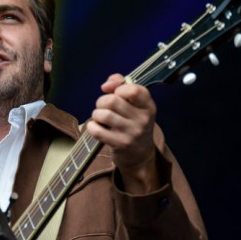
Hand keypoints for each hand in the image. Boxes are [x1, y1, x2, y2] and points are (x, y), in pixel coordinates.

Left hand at [86, 74, 159, 193]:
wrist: (140, 154)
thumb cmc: (132, 123)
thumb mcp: (134, 104)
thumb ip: (121, 85)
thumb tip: (107, 85)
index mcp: (148, 106)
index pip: (134, 90)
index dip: (118, 88)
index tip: (114, 93)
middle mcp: (143, 119)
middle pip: (113, 100)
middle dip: (102, 102)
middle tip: (103, 108)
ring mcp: (133, 133)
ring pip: (104, 114)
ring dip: (96, 114)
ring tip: (100, 118)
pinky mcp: (121, 144)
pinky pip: (98, 130)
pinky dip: (92, 127)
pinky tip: (95, 127)